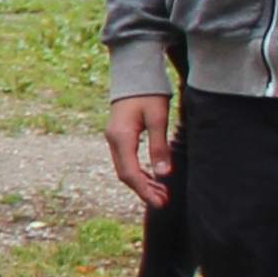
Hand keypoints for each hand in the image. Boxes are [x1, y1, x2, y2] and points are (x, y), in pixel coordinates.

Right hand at [105, 90, 171, 206]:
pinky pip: (126, 160)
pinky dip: (139, 172)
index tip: (160, 203)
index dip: (144, 191)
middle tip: (164, 202)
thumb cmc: (149, 93)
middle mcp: (113, 140)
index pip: (130, 173)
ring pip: (125, 168)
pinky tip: (153, 178)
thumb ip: (159, 147)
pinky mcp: (119, 136)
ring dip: (142, 183)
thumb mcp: (158, 118)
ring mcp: (114, 138)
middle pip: (125, 174)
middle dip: (144, 190)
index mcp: (121, 137)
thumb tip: (163, 175)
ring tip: (162, 193)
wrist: (134, 73)